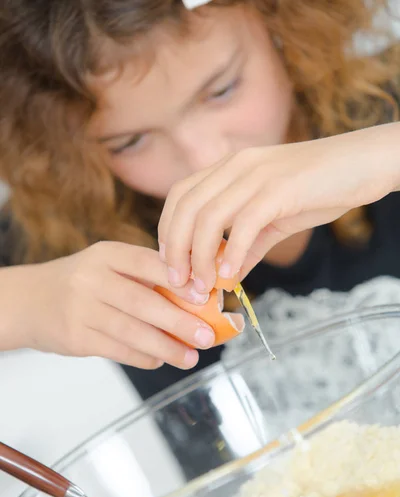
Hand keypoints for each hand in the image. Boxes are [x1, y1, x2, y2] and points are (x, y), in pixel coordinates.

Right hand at [18, 242, 216, 369]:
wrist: (29, 301)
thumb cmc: (81, 283)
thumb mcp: (107, 267)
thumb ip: (144, 277)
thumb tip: (196, 299)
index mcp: (107, 254)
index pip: (148, 262)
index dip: (180, 279)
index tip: (206, 295)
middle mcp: (92, 278)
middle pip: (143, 301)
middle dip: (180, 321)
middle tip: (207, 336)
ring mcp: (81, 309)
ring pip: (132, 331)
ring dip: (166, 347)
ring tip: (191, 358)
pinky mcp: (76, 337)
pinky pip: (118, 350)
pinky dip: (143, 357)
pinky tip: (160, 360)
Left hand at [159, 123, 399, 292]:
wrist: (364, 165)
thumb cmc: (319, 189)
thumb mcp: (274, 219)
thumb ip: (247, 245)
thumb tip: (227, 277)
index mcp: (230, 168)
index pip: (180, 195)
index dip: (168, 230)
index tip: (171, 264)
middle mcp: (236, 166)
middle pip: (185, 207)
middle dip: (175, 249)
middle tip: (179, 283)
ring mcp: (257, 174)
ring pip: (209, 217)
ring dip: (200, 256)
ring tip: (203, 286)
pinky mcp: (279, 188)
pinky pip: (244, 224)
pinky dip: (233, 252)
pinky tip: (231, 275)